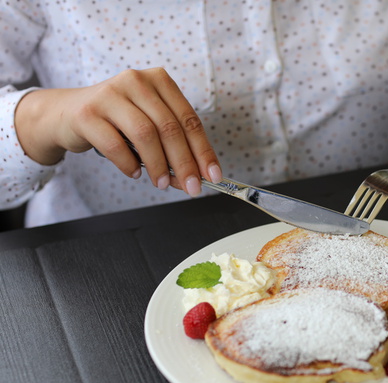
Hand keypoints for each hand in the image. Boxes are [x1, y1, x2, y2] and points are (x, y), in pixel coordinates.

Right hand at [15, 67, 221, 194]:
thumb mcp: (149, 126)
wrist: (66, 114)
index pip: (189, 119)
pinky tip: (134, 173)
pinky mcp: (87, 113)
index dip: (203, 150)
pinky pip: (115, 144)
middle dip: (184, 163)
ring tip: (162, 183)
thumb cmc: (117, 122)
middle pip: (169, 128)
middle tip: (192, 187)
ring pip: (145, 135)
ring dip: (158, 165)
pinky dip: (129, 164)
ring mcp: (109, 94)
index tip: (212, 175)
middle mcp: (136, 81)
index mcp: (159, 81)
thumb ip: (172, 146)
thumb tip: (195, 177)